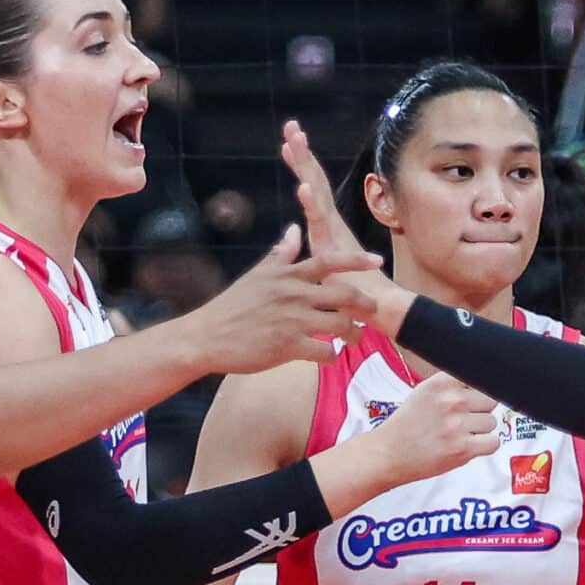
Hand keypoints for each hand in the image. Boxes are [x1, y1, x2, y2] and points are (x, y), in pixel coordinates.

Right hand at [184, 223, 381, 373]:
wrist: (207, 336)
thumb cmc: (232, 305)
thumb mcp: (256, 275)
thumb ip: (280, 253)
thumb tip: (294, 229)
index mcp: (287, 275)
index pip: (329, 261)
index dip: (356, 260)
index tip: (376, 260)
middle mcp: (294, 294)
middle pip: (345, 295)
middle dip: (365, 304)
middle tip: (372, 310)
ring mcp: (293, 321)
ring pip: (341, 325)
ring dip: (354, 334)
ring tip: (354, 338)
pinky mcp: (289, 346)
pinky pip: (326, 351)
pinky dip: (333, 355)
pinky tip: (330, 355)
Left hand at [282, 120, 415, 334]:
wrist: (380, 311)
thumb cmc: (355, 295)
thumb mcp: (324, 269)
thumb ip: (312, 251)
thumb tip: (296, 234)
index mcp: (328, 226)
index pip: (312, 187)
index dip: (301, 163)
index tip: (288, 140)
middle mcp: (332, 225)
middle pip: (315, 182)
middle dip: (302, 153)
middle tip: (291, 126)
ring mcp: (334, 234)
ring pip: (317, 194)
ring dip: (305, 167)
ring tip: (294, 142)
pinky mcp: (336, 248)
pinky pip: (322, 223)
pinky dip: (312, 204)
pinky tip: (302, 187)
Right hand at [373, 372, 503, 482]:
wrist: (387, 453)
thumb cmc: (406, 426)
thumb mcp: (424, 392)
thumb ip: (451, 386)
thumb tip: (480, 384)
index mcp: (441, 383)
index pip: (478, 379)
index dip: (476, 392)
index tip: (471, 400)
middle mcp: (451, 401)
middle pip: (490, 400)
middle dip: (480, 411)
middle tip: (464, 420)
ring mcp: (457, 425)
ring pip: (491, 422)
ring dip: (480, 431)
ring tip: (460, 435)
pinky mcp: (462, 448)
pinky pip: (493, 442)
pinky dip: (485, 446)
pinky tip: (469, 445)